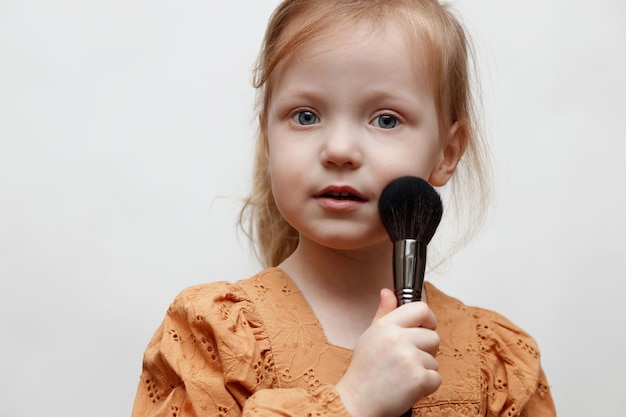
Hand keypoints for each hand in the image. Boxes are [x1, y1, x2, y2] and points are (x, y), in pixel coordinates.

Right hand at [335, 289, 440, 416]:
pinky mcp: (418, 378)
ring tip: (402, 377)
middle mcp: (398, 338)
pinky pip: (436, 379)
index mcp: (386, 326)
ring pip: (435, 360)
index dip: (428, 320)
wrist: (356, 402)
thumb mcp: (370, 336)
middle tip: (406, 362)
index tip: (424, 329)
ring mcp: (409, 358)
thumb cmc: (364, 372)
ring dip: (424, 371)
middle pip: (433, 337)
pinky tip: (407, 388)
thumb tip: (387, 292)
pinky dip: (426, 387)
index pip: (420, 309)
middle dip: (425, 351)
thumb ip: (383, 313)